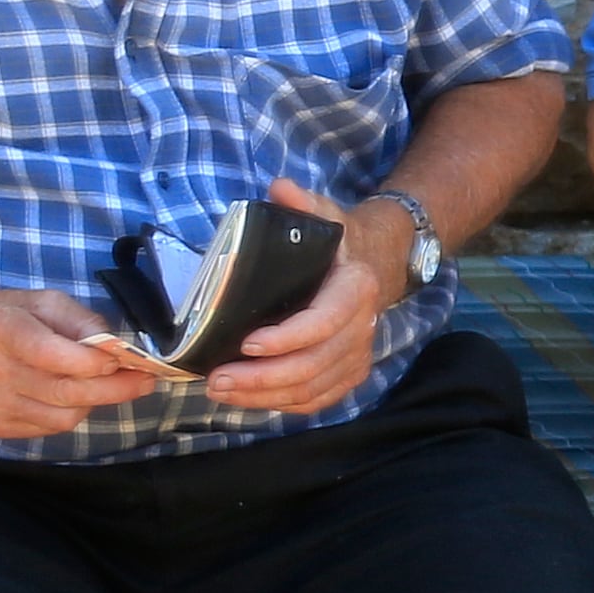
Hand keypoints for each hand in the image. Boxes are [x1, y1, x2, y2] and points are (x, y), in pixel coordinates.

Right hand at [0, 289, 169, 444]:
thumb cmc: (6, 316)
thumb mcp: (43, 301)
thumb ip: (82, 320)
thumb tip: (116, 346)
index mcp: (0, 329)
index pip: (54, 355)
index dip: (95, 362)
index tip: (126, 359)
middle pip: (66, 392)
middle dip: (114, 389)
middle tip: (145, 381)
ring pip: (63, 417)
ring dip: (92, 402)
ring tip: (102, 384)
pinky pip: (49, 427)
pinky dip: (68, 413)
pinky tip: (67, 395)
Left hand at [206, 178, 398, 414]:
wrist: (376, 265)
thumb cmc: (339, 244)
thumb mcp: (325, 215)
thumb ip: (303, 203)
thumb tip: (280, 187)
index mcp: (356, 289)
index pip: (324, 322)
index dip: (287, 338)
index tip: (246, 343)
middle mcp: (362, 327)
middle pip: (314, 364)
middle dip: (263, 377)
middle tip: (217, 378)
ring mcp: (357, 354)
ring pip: (313, 388)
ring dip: (265, 396)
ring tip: (221, 390)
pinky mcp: (349, 373)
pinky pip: (318, 400)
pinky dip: (282, 405)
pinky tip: (248, 400)